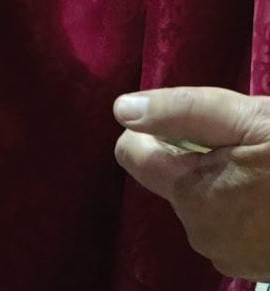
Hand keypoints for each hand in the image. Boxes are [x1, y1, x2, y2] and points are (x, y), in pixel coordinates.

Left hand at [114, 86, 269, 281]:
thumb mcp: (246, 117)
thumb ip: (180, 111)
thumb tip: (121, 109)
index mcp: (190, 192)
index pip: (131, 154)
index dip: (151, 130)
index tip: (187, 123)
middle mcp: (199, 231)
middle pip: (170, 178)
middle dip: (195, 156)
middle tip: (244, 145)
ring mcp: (227, 256)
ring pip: (199, 201)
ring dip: (221, 181)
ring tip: (264, 170)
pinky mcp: (252, 268)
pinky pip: (225, 225)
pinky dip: (240, 206)